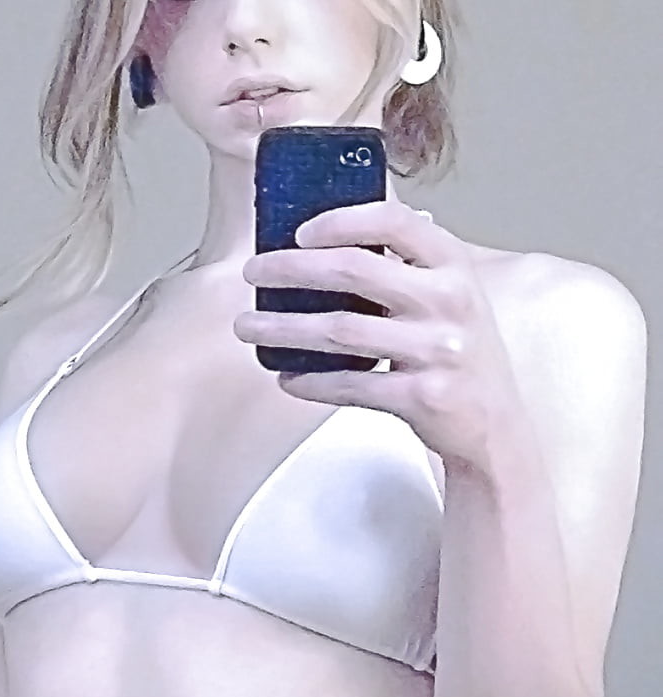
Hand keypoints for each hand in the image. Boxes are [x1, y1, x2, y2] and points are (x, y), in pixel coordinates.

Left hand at [234, 201, 524, 472]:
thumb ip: (408, 264)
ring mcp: (438, 350)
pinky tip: (286, 378)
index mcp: (454, 264)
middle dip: (292, 269)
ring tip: (248, 327)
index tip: (299, 231)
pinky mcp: (423, 397)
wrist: (496, 427)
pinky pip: (352, 385)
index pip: (394, 221)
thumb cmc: (462, 355)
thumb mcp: (451, 295)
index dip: (341, 220)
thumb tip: (337, 235)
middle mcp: (449, 301)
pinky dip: (313, 382)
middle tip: (253, 272)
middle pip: (355, 270)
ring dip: (285, 328)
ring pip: (341, 331)